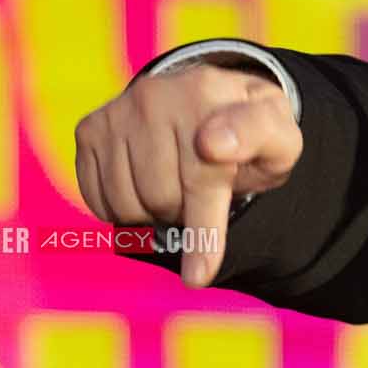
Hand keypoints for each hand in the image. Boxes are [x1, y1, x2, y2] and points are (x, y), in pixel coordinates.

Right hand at [74, 62, 301, 286]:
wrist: (205, 102)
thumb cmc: (247, 134)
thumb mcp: (277, 136)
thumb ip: (263, 139)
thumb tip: (213, 145)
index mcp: (211, 94)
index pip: (203, 175)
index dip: (203, 228)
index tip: (200, 273)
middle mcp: (157, 95)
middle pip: (163, 199)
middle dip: (185, 211)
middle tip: (200, 191)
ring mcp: (119, 110)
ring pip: (129, 204)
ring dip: (154, 212)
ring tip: (173, 184)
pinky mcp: (90, 129)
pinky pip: (99, 200)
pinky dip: (123, 209)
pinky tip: (143, 185)